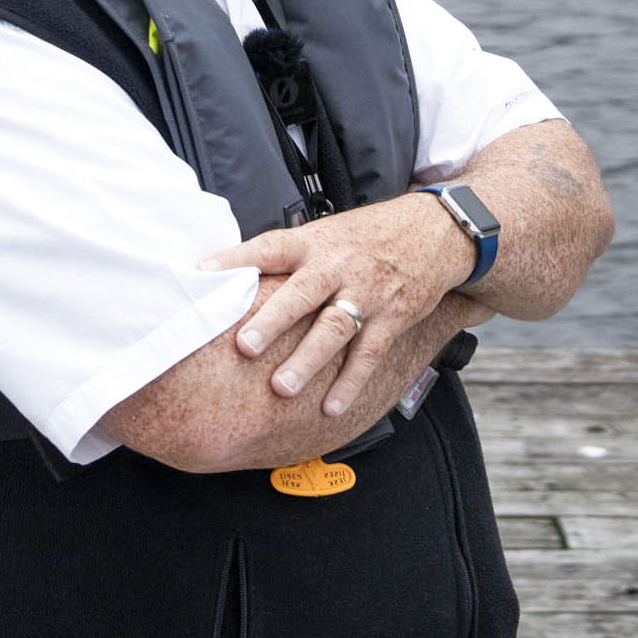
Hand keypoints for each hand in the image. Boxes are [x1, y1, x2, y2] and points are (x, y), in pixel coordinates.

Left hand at [197, 195, 472, 415]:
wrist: (436, 230)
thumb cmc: (366, 236)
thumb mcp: (324, 232)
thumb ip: (284, 257)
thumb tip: (227, 276)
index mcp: (314, 242)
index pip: (269, 247)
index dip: (235, 259)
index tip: (201, 274)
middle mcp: (338, 265)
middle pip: (302, 292)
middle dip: (274, 320)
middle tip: (246, 346)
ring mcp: (367, 292)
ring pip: (335, 328)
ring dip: (308, 360)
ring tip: (281, 388)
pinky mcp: (394, 316)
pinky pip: (370, 353)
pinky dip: (351, 382)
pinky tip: (331, 407)